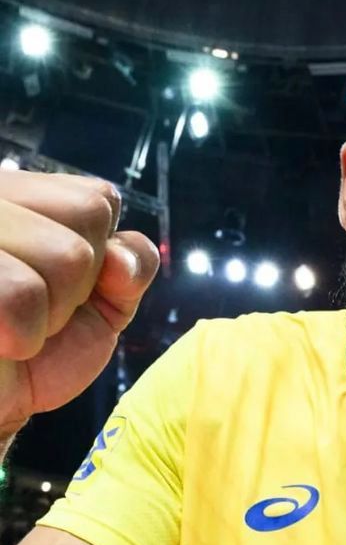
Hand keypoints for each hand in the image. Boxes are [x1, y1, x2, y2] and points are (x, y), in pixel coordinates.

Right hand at [0, 170, 158, 433]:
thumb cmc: (40, 349)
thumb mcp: (106, 302)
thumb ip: (132, 264)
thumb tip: (121, 261)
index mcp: (23, 196)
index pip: (98, 200)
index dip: (99, 255)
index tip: (57, 286)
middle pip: (90, 215)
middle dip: (78, 281)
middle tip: (34, 309)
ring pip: (67, 255)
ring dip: (53, 311)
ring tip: (14, 325)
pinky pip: (19, 294)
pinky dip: (24, 334)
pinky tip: (0, 340)